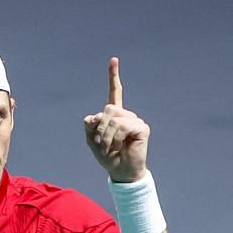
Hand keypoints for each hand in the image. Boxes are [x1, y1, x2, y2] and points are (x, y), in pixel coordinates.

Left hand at [83, 56, 149, 181]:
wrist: (121, 172)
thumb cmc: (108, 157)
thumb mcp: (92, 140)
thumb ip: (90, 126)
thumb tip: (94, 116)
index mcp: (115, 114)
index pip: (115, 92)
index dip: (114, 76)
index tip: (114, 60)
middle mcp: (126, 115)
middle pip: (107, 109)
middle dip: (100, 128)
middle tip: (101, 144)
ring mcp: (135, 120)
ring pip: (113, 118)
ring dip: (106, 136)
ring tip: (109, 148)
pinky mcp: (142, 128)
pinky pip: (123, 126)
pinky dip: (116, 138)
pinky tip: (119, 146)